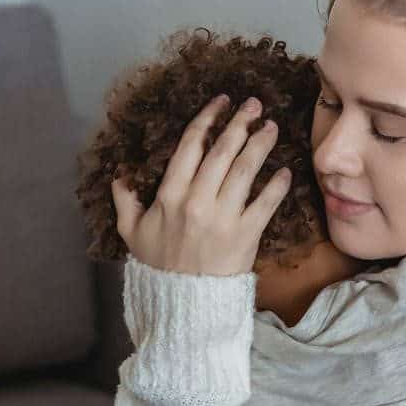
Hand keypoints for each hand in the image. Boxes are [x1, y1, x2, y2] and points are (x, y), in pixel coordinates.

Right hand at [111, 94, 292, 275]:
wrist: (184, 302)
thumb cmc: (159, 265)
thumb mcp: (131, 233)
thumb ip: (125, 200)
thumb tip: (120, 173)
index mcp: (169, 195)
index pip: (189, 146)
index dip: (206, 120)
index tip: (221, 103)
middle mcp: (197, 201)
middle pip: (221, 152)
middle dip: (239, 123)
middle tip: (254, 104)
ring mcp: (224, 217)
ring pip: (245, 171)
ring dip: (260, 145)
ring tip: (271, 127)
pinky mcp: (246, 235)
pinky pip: (265, 204)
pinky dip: (278, 185)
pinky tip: (285, 170)